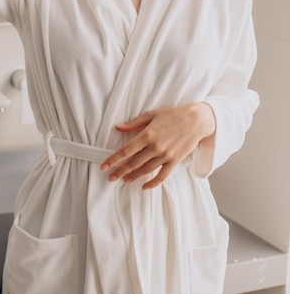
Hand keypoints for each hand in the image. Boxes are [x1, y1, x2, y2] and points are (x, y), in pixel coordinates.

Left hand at [100, 103, 215, 189]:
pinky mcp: (175, 161)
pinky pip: (162, 176)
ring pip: (145, 170)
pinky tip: (144, 186)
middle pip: (133, 163)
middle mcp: (155, 147)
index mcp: (147, 134)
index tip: (104, 167)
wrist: (196, 120)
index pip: (126, 150)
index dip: (113, 160)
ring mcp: (166, 156)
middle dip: (120, 171)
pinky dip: (153, 183)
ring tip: (124, 179)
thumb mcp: (151, 115)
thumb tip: (118, 127)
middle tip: (110, 177)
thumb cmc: (173, 115)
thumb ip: (133, 123)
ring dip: (133, 176)